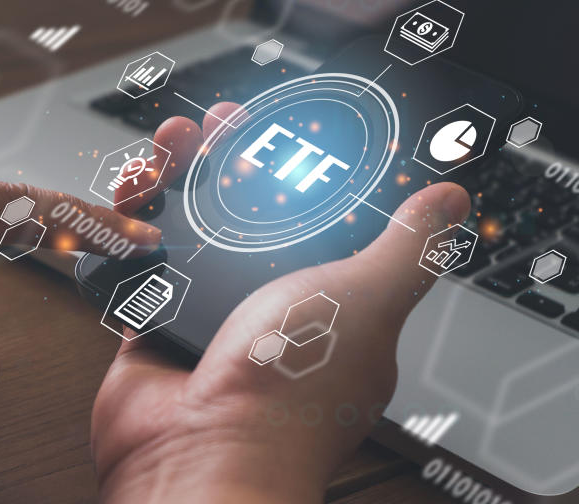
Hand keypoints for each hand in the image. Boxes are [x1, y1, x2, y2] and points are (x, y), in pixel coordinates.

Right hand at [91, 107, 471, 502]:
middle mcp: (268, 307)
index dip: (289, 164)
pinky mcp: (158, 324)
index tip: (272, 130)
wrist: (203, 451)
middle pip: (240, 212)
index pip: (309, 213)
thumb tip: (448, 203)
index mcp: (327, 300)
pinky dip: (130, 229)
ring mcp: (210, 316)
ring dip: (175, 181)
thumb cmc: (289, 391)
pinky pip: (141, 263)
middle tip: (210, 127)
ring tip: (167, 145)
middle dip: (222, 160)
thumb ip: (405, 247)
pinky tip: (131, 197)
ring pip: (188, 230)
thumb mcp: (364, 298)